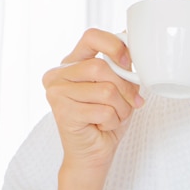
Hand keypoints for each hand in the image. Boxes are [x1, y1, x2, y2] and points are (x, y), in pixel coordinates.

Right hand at [43, 28, 141, 172]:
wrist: (93, 154)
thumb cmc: (107, 118)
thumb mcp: (120, 87)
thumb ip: (122, 66)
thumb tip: (132, 39)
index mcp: (72, 61)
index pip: (92, 36)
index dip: (114, 45)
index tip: (127, 62)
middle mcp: (58, 74)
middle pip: (101, 67)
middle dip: (125, 88)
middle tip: (130, 102)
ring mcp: (56, 93)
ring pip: (105, 90)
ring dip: (121, 108)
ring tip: (115, 116)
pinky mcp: (62, 112)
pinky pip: (103, 111)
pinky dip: (113, 120)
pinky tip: (103, 126)